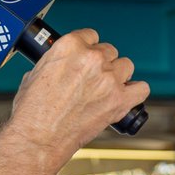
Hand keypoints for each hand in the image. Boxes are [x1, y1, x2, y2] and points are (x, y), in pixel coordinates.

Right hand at [5, 30, 149, 165]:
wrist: (37, 138)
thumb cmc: (32, 111)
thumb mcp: (35, 74)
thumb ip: (57, 62)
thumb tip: (63, 64)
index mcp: (70, 46)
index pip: (91, 35)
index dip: (87, 49)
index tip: (85, 60)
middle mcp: (92, 58)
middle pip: (109, 51)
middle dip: (101, 64)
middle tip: (90, 81)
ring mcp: (108, 79)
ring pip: (126, 66)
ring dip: (117, 76)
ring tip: (105, 90)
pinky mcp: (119, 100)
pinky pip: (142, 89)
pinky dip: (135, 93)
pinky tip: (125, 97)